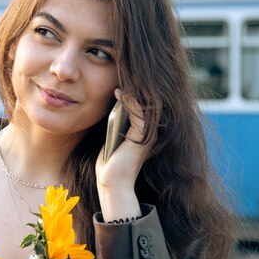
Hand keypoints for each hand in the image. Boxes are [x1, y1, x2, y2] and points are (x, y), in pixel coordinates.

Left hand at [95, 89, 156, 219]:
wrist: (112, 183)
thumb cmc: (109, 165)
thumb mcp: (111, 139)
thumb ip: (114, 125)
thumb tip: (109, 109)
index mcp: (142, 133)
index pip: (142, 107)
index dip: (133, 93)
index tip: (120, 80)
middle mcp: (149, 132)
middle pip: (146, 103)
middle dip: (135, 89)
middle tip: (123, 74)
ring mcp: (148, 134)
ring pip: (145, 105)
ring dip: (133, 92)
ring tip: (120, 81)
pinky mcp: (142, 136)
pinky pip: (139, 113)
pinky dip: (130, 101)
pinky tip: (119, 93)